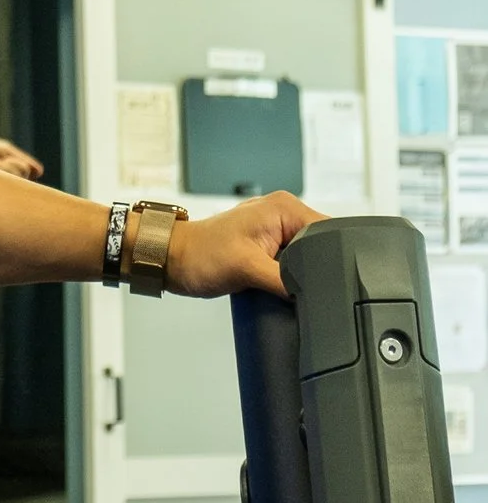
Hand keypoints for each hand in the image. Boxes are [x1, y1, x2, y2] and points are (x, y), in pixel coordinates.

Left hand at [166, 192, 320, 298]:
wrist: (170, 259)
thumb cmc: (198, 256)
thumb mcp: (247, 269)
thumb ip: (286, 280)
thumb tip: (313, 294)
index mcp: (285, 208)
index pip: (330, 232)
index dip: (331, 259)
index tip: (326, 279)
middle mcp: (283, 213)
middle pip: (321, 245)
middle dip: (315, 267)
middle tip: (294, 282)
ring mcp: (275, 228)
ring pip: (307, 256)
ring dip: (300, 272)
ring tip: (279, 280)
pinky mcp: (267, 244)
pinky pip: (291, 260)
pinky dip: (287, 274)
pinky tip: (278, 283)